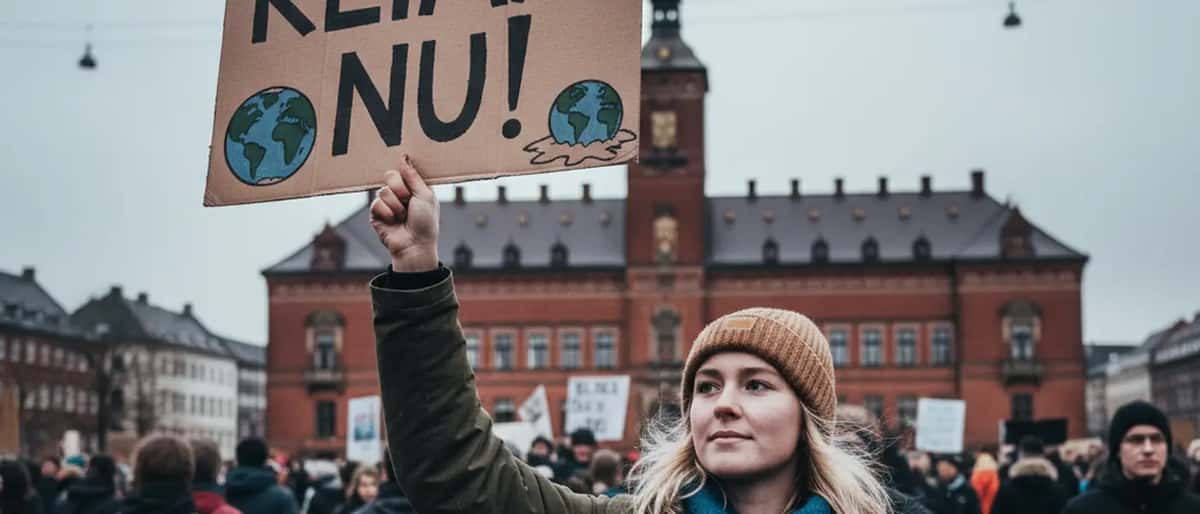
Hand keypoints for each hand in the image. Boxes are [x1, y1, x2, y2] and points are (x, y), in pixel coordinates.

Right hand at [370, 155, 439, 271]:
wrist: (415, 245)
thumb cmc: (425, 222)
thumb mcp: (425, 195)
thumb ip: (413, 176)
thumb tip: (403, 157)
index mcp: (413, 187)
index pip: (403, 169)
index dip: (405, 174)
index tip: (411, 180)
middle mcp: (400, 193)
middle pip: (390, 175)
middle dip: (400, 188)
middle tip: (408, 200)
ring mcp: (387, 203)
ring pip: (383, 190)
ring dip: (395, 204)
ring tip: (402, 216)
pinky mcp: (376, 214)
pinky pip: (376, 203)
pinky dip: (387, 213)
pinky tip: (393, 221)